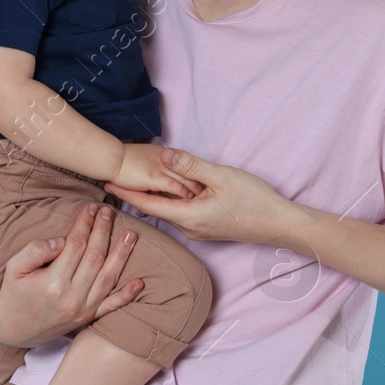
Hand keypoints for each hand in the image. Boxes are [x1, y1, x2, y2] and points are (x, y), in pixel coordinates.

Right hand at [0, 202, 144, 347]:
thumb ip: (35, 250)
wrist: (11, 328)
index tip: (90, 208)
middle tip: (109, 212)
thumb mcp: (13, 267)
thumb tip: (60, 240)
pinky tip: (140, 282)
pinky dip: (127, 295)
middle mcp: (72, 297)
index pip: (76, 245)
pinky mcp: (88, 318)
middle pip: (95, 257)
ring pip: (108, 278)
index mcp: (53, 282)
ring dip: (122, 255)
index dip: (85, 224)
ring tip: (131, 234)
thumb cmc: (12, 292)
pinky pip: (112, 306)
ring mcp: (82, 309)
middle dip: (103, 231)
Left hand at [107, 147, 299, 245]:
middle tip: (113, 177)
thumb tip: (163, 154)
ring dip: (155, 195)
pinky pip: (182, 212)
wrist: (280, 223)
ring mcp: (198, 230)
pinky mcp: (207, 227)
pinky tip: (170, 188)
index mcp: (188, 216)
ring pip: (169, 210)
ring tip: (135, 180)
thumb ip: (190, 166)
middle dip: (135, 192)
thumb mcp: (221, 176)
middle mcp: (188, 228)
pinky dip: (171, 199)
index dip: (124, 192)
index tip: (104, 183)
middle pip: (155, 208)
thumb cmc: (254, 200)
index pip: (146, 204)